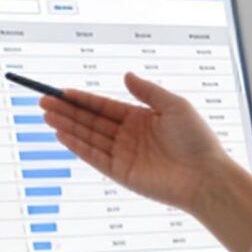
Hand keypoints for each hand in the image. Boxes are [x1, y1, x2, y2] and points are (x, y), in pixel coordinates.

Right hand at [40, 72, 232, 212]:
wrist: (207, 176)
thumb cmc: (197, 140)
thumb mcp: (174, 105)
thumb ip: (147, 91)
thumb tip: (126, 75)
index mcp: (139, 118)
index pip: (103, 107)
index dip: (82, 99)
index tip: (62, 92)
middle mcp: (128, 136)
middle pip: (91, 121)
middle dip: (67, 111)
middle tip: (44, 101)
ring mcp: (123, 155)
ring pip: (89, 137)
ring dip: (67, 126)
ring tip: (46, 115)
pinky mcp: (122, 173)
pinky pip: (95, 157)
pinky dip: (78, 146)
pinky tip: (62, 135)